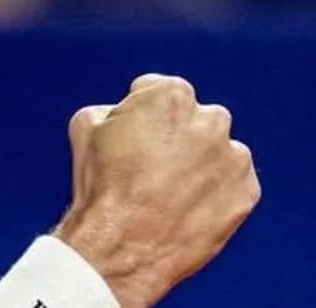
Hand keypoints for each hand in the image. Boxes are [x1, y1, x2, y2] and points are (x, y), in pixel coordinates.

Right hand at [53, 74, 259, 307]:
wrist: (123, 244)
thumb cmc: (102, 185)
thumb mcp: (86, 125)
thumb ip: (115, 107)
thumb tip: (126, 115)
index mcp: (171, 96)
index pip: (159, 90)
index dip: (140, 113)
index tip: (132, 135)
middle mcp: (211, 120)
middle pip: (194, 118)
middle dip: (176, 134)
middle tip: (150, 164)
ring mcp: (234, 158)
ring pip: (217, 151)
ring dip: (198, 162)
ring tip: (167, 190)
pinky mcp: (247, 192)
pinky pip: (232, 183)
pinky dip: (214, 191)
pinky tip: (185, 206)